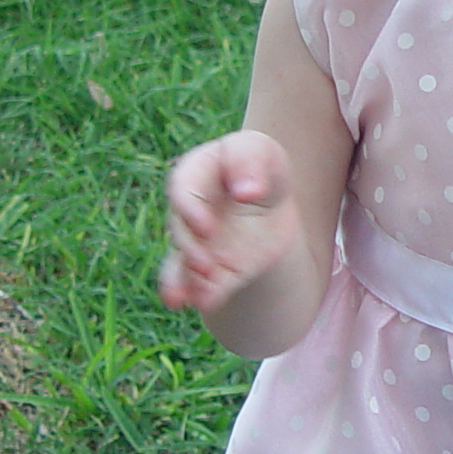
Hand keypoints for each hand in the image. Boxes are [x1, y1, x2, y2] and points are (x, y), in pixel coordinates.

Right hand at [157, 130, 304, 313]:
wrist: (272, 199)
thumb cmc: (260, 166)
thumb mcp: (259, 150)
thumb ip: (249, 160)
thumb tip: (247, 192)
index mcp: (195, 174)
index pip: (182, 190)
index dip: (189, 210)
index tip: (206, 228)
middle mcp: (190, 213)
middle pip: (180, 231)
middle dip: (190, 251)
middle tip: (206, 266)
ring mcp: (200, 245)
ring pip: (181, 266)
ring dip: (184, 281)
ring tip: (192, 298)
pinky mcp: (217, 270)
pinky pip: (203, 287)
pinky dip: (202, 296)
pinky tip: (205, 303)